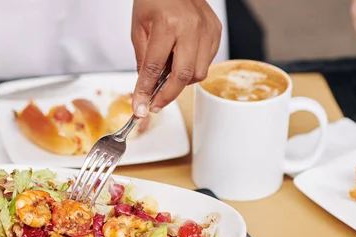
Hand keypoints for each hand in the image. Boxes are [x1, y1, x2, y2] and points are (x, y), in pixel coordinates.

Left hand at [131, 0, 221, 116]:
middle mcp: (191, 27)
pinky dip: (192, 70)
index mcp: (168, 24)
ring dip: (181, 83)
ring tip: (167, 77)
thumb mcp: (138, 29)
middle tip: (154, 105)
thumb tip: (144, 90)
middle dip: (167, 96)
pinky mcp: (216, 32)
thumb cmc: (154, 0)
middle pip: (183, 76)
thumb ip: (142, 61)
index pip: (154, 68)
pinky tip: (181, 62)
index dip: (146, 92)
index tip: (140, 108)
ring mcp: (207, 30)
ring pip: (198, 74)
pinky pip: (206, 63)